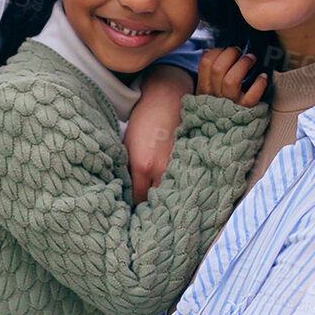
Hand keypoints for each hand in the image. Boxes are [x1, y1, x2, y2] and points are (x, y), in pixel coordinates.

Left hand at [126, 64, 189, 203]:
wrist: (165, 100)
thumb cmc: (142, 121)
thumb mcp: (127, 145)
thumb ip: (128, 168)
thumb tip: (126, 189)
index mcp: (142, 165)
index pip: (138, 200)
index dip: (134, 208)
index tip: (131, 213)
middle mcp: (160, 169)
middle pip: (155, 201)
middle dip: (150, 208)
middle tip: (145, 214)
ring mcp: (177, 165)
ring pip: (170, 193)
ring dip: (164, 198)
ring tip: (160, 205)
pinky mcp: (187, 160)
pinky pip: (181, 180)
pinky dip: (177, 187)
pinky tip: (173, 189)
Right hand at [197, 47, 267, 106]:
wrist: (225, 138)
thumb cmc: (219, 109)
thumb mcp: (207, 93)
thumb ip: (207, 74)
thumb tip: (208, 51)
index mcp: (204, 89)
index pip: (205, 63)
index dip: (217, 51)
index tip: (225, 50)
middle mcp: (215, 96)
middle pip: (218, 69)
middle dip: (231, 54)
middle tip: (239, 51)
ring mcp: (230, 104)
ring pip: (231, 80)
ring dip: (243, 64)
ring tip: (251, 59)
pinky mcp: (245, 111)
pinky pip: (252, 96)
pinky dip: (259, 84)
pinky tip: (263, 77)